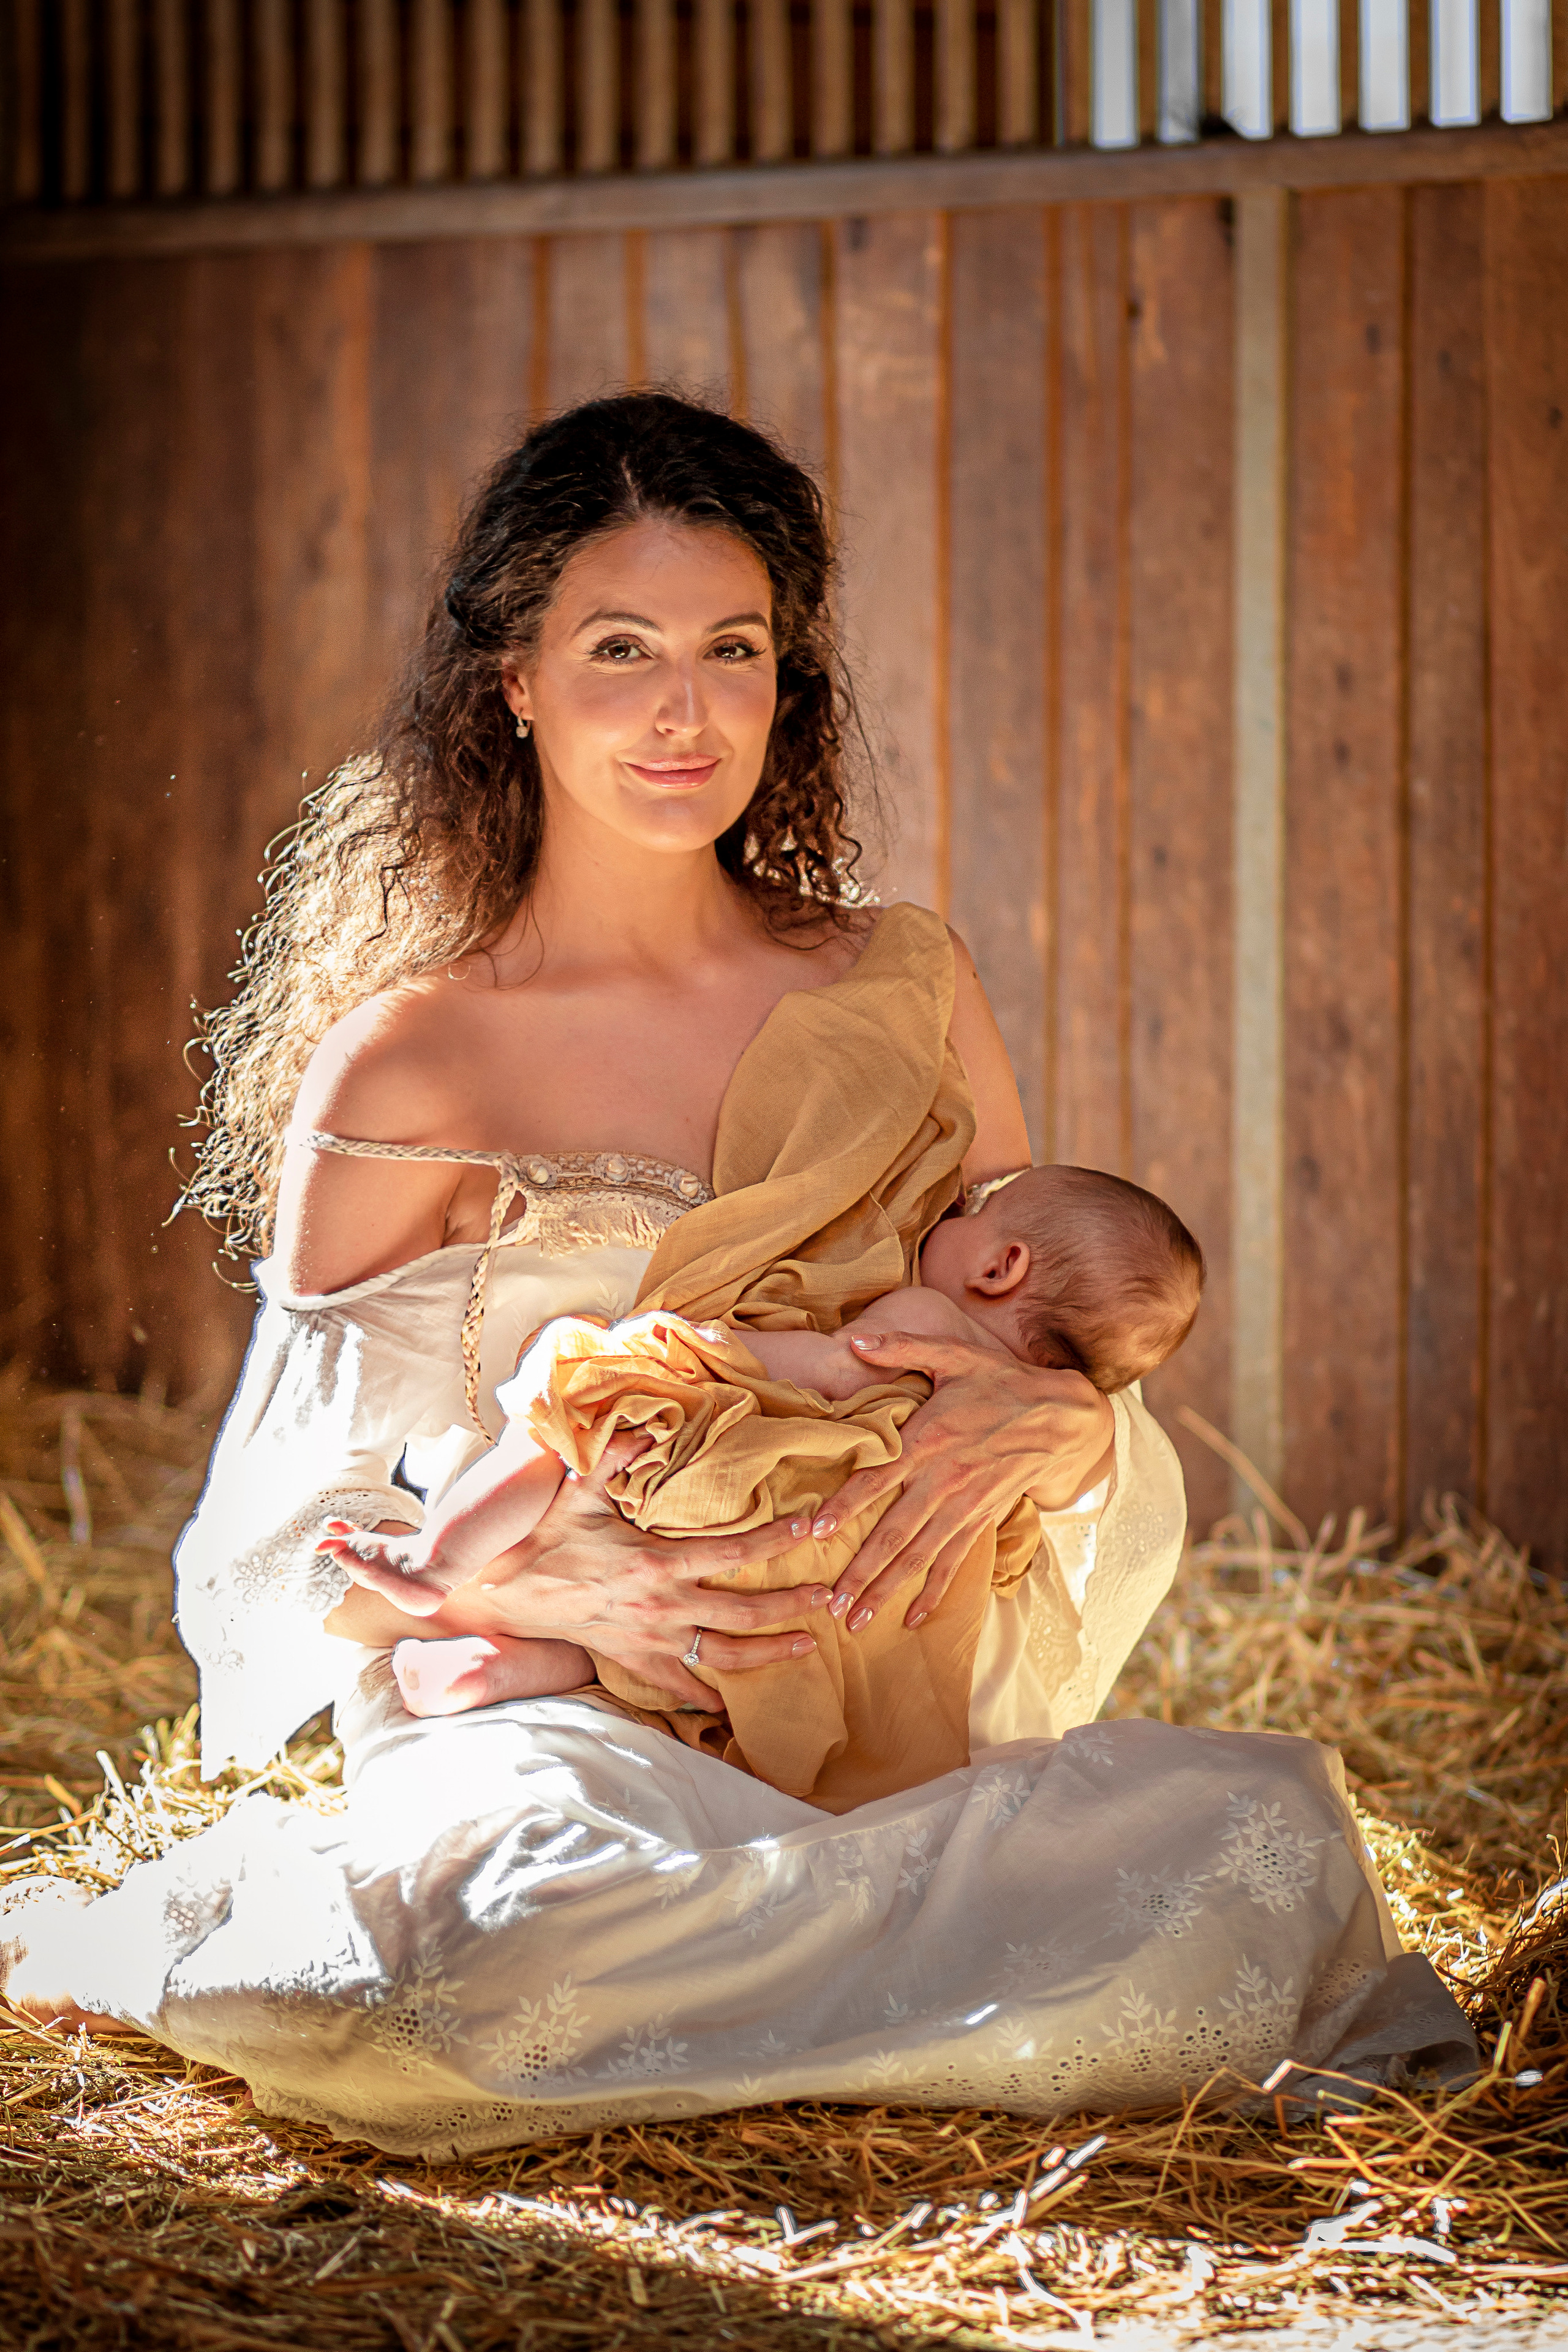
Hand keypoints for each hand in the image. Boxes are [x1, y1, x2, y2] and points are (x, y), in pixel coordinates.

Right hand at [325, 1439, 831, 1709]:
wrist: (502, 1596)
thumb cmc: (543, 1541)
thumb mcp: (577, 1493)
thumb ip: (612, 1458)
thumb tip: (641, 1422)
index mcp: (657, 1563)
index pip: (733, 1551)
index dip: (775, 1539)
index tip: (811, 1529)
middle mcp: (662, 1607)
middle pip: (742, 1612)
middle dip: (790, 1606)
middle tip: (828, 1598)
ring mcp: (650, 1640)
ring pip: (722, 1655)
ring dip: (768, 1653)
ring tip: (807, 1648)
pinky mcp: (633, 1662)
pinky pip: (679, 1686)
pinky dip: (708, 1697)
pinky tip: (735, 1703)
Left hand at [814, 1331, 1114, 1632]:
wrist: (1063, 1416)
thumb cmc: (1001, 1381)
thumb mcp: (954, 1354)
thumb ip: (902, 1347)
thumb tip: (855, 1338)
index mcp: (930, 1437)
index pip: (879, 1475)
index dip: (847, 1503)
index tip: (817, 1530)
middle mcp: (944, 1479)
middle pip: (895, 1531)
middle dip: (861, 1570)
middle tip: (830, 1601)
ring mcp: (965, 1505)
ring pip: (920, 1556)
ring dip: (887, 1589)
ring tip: (856, 1621)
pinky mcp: (982, 1519)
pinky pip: (954, 1561)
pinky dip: (933, 1591)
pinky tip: (911, 1618)